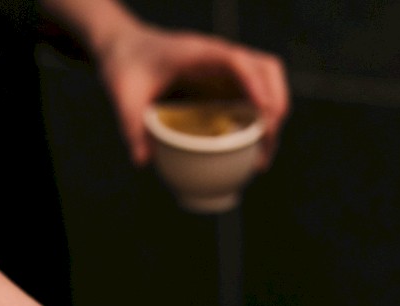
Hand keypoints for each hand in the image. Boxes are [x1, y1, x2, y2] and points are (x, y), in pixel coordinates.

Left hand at [95, 20, 289, 167]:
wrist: (126, 50)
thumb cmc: (127, 67)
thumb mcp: (123, 96)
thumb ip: (131, 126)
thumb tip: (142, 161)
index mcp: (196, 53)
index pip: (235, 60)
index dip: (255, 85)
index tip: (265, 114)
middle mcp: (218, 57)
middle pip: (266, 68)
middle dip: (276, 104)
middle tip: (267, 144)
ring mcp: (226, 69)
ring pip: (267, 81)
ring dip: (274, 114)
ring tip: (263, 155)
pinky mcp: (226, 82)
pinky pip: (256, 95)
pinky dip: (262, 120)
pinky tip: (254, 149)